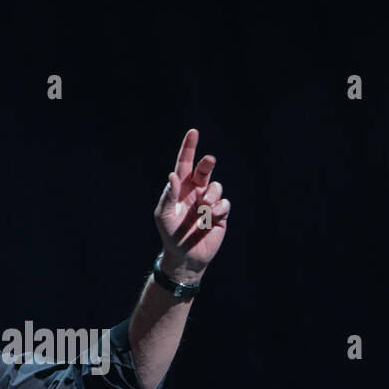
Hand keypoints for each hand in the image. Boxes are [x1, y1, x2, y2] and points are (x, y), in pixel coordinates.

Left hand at [154, 128, 230, 278]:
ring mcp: (209, 202)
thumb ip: (169, 196)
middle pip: (204, 170)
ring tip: (204, 209)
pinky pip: (224, 203)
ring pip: (216, 186)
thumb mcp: (164, 216)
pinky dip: (219, 209)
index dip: (189, 148)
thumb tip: (173, 175)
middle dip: (207, 163)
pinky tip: (212, 218)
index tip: (193, 132)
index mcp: (180, 189)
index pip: (185, 165)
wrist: (186, 257)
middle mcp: (195, 192)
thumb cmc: (171, 235)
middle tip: (209, 160)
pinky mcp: (220, 214)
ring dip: (211, 195)